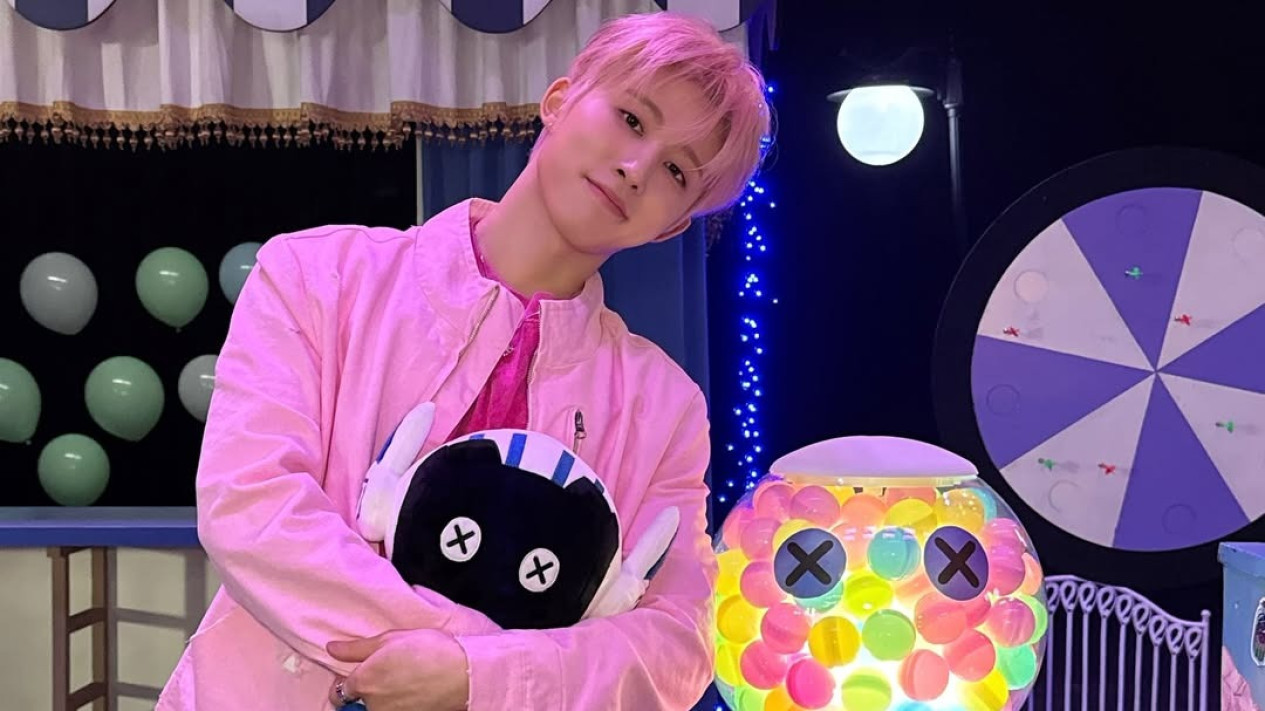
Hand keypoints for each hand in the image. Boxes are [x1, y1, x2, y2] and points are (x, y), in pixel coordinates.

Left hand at [327, 629, 469, 710]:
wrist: (464, 674)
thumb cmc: (430, 649)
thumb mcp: (391, 639)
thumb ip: (357, 648)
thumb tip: (331, 648)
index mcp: (365, 681)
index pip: (339, 692)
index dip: (346, 683)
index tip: (360, 674)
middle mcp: (373, 704)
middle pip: (357, 705)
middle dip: (365, 694)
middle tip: (386, 677)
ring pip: (377, 710)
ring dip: (383, 700)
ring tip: (403, 683)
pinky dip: (400, 705)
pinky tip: (413, 692)